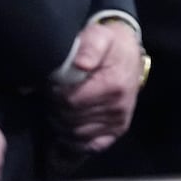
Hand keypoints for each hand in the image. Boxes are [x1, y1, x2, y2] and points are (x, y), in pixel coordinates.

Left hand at [50, 20, 142, 152]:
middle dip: (56, 107)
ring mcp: (118, 122)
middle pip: (72, 119)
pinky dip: (76, 140)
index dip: (55, 94)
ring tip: (58, 106)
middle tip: (52, 94)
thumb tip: (81, 64)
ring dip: (62, 123)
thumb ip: (90, 47)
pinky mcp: (118, 130)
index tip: (51, 84)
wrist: (130, 55)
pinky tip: (68, 126)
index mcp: (112, 85)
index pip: (71, 101)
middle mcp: (117, 108)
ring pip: (78, 134)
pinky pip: (92, 145)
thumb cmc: (110, 45)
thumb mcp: (99, 35)